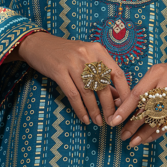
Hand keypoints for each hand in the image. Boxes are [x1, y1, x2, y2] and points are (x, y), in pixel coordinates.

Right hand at [16, 32, 130, 126]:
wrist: (39, 44)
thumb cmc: (67, 53)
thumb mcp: (87, 58)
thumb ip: (102, 75)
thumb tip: (117, 97)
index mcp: (98, 50)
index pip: (118, 74)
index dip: (124, 93)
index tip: (127, 108)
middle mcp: (88, 55)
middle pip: (103, 85)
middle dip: (109, 106)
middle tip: (112, 120)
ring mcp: (73, 63)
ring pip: (88, 92)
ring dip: (95, 110)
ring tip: (98, 122)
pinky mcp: (59, 71)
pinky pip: (73, 95)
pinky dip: (80, 109)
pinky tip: (84, 118)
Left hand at [109, 56, 166, 146]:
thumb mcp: (154, 73)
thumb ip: (138, 89)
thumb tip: (118, 105)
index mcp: (157, 73)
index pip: (138, 94)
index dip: (125, 109)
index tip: (114, 121)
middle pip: (148, 108)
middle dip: (133, 125)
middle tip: (123, 135)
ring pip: (159, 118)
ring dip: (144, 133)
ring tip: (133, 141)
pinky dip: (158, 132)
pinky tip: (148, 138)